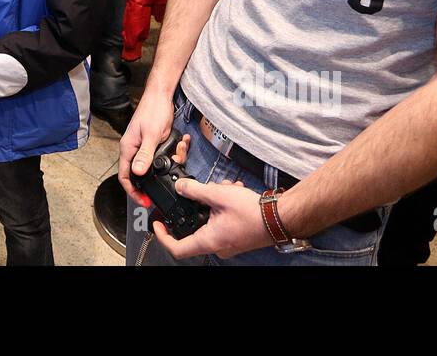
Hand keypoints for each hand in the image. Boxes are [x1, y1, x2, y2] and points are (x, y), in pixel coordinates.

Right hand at [118, 92, 174, 198]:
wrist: (161, 95)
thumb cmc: (152, 110)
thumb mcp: (151, 135)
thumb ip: (144, 155)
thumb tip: (136, 172)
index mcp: (128, 148)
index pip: (125, 176)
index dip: (133, 191)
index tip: (144, 200)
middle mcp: (134, 149)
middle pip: (140, 174)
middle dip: (155, 180)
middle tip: (166, 185)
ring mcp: (144, 146)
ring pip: (154, 165)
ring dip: (168, 163)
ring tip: (178, 155)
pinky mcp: (154, 143)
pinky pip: (162, 155)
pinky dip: (174, 153)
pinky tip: (180, 144)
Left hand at [152, 177, 271, 259]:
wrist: (280, 218)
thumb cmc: (252, 212)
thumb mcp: (218, 194)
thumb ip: (195, 190)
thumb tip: (180, 187)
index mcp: (208, 241)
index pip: (177, 248)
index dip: (162, 236)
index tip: (157, 224)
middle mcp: (216, 246)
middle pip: (193, 230)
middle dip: (193, 208)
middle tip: (195, 194)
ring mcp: (227, 243)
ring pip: (208, 222)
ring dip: (211, 203)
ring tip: (222, 187)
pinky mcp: (235, 236)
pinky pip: (220, 222)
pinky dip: (222, 207)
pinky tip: (231, 191)